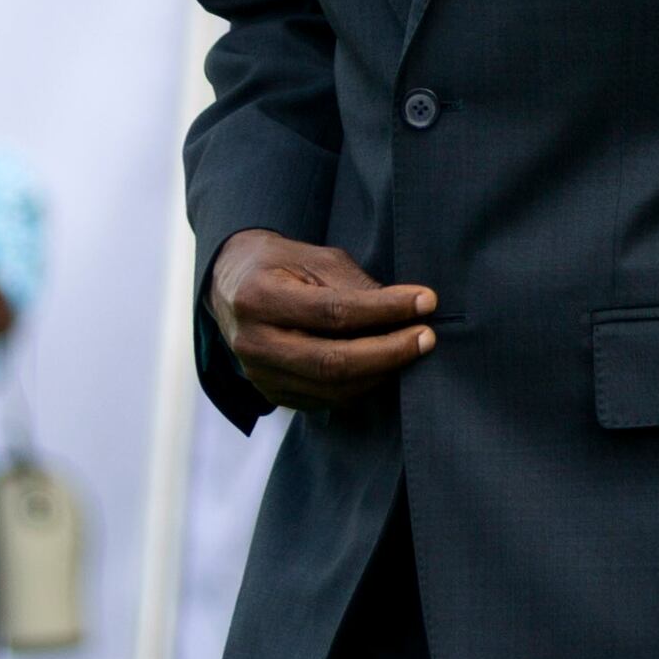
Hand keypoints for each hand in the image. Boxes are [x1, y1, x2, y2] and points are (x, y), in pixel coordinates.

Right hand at [208, 231, 436, 407]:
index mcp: (259, 298)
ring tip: (414, 350)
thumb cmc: (280, 264)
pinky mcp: (272, 394)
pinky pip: (327, 400)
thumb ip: (356, 285)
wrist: (231, 285)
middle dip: (389, 352)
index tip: (426, 302)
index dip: (385, 310)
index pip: (333, 312)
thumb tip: (408, 310)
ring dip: (382, 372)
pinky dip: (363, 386)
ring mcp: (260, 375)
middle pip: (332, 362)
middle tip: (427, 337)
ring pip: (332, 389)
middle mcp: (253, 344)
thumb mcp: (315, 257)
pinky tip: (386, 366)